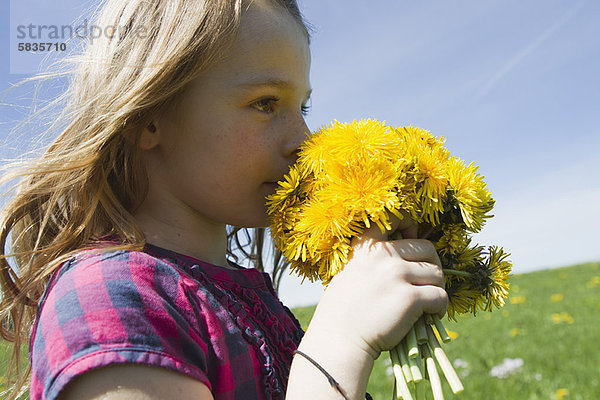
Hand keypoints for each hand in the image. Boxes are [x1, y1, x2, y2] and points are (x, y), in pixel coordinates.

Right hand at [309, 213, 447, 359]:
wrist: (339, 339)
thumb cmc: (343, 309)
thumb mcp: (352, 271)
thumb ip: (375, 260)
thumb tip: (408, 258)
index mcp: (367, 245)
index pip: (395, 217)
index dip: (411, 226)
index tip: (413, 240)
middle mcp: (384, 255)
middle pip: (427, 248)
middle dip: (432, 265)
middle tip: (427, 282)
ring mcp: (398, 275)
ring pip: (437, 273)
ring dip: (437, 287)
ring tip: (429, 301)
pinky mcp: (410, 298)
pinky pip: (440, 296)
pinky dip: (441, 306)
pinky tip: (431, 314)